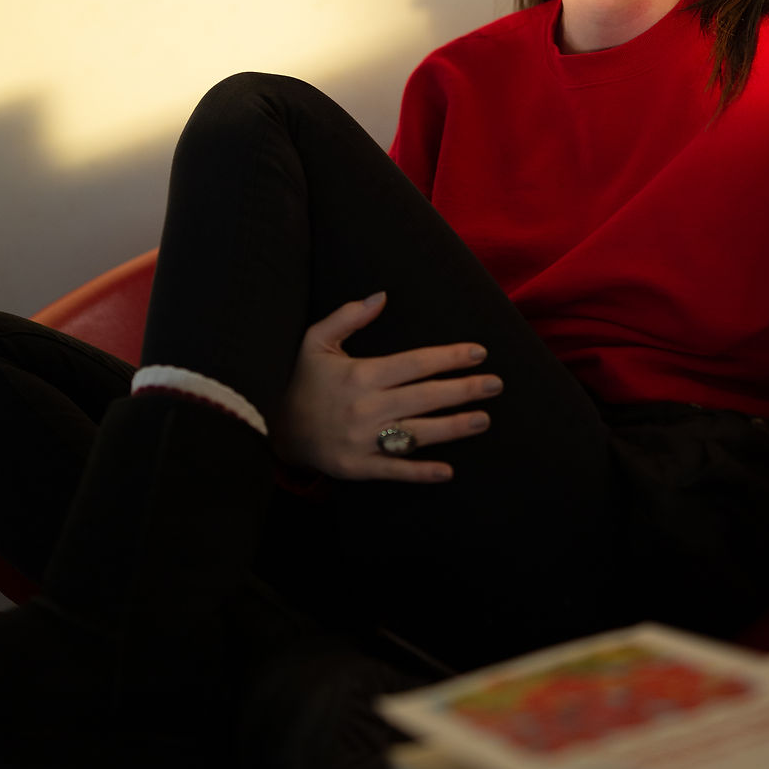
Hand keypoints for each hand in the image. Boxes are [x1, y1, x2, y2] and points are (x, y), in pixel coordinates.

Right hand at [270, 292, 502, 481]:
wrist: (273, 428)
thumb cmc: (301, 380)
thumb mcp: (315, 341)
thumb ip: (348, 316)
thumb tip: (381, 296)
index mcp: (360, 374)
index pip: (415, 363)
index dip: (449, 357)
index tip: (478, 353)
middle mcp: (365, 407)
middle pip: (425, 396)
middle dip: (464, 390)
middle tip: (495, 385)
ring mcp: (362, 440)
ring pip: (417, 433)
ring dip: (454, 427)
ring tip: (483, 419)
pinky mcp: (357, 467)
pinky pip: (395, 471)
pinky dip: (421, 472)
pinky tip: (448, 471)